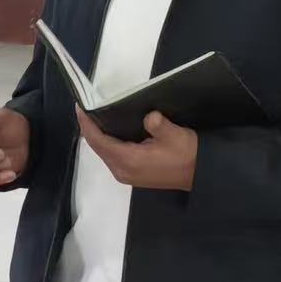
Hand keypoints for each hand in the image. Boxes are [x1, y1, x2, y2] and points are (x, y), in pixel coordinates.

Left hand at [78, 109, 197, 190]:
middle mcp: (121, 170)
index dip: (86, 124)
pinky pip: (111, 156)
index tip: (80, 107)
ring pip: (103, 152)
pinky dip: (107, 143)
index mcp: (128, 160)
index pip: (97, 140)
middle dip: (89, 128)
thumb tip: (148, 116)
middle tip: (86, 108)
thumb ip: (158, 124)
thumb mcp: (175, 135)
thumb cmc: (188, 154)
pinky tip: (110, 130)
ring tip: (94, 116)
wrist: (201, 174)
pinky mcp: (131, 174)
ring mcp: (125, 174)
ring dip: (97, 136)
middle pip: (97, 147)